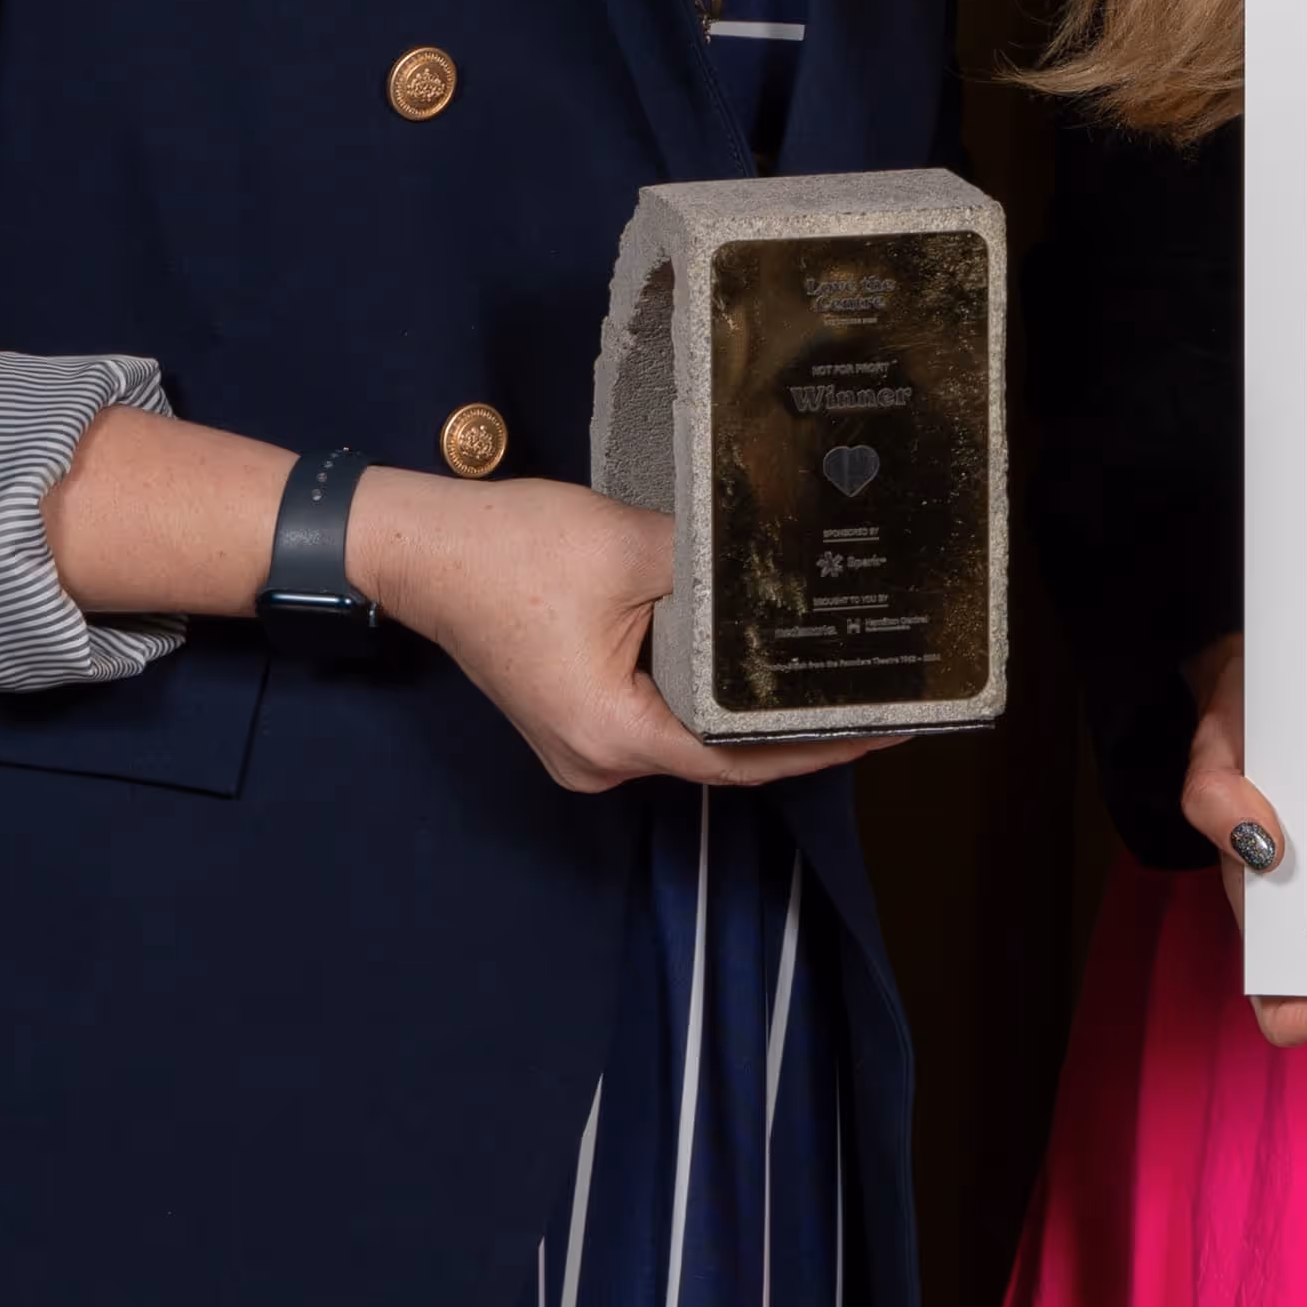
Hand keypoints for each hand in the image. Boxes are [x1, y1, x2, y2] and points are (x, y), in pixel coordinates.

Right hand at [353, 468, 896, 796]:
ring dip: (744, 705)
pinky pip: (658, 714)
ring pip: (688, 733)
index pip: (740, 760)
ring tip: (823, 673)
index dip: (816, 747)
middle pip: (718, 754)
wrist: (423, 547)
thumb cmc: (511, 549)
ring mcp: (583, 745)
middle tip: (869, 690)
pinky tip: (747, 659)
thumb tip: (795, 571)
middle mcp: (597, 761)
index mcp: (611, 736)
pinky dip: (702, 690)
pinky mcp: (577, 716)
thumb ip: (719, 569)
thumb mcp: (633, 546)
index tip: (882, 730)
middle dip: (790, 723)